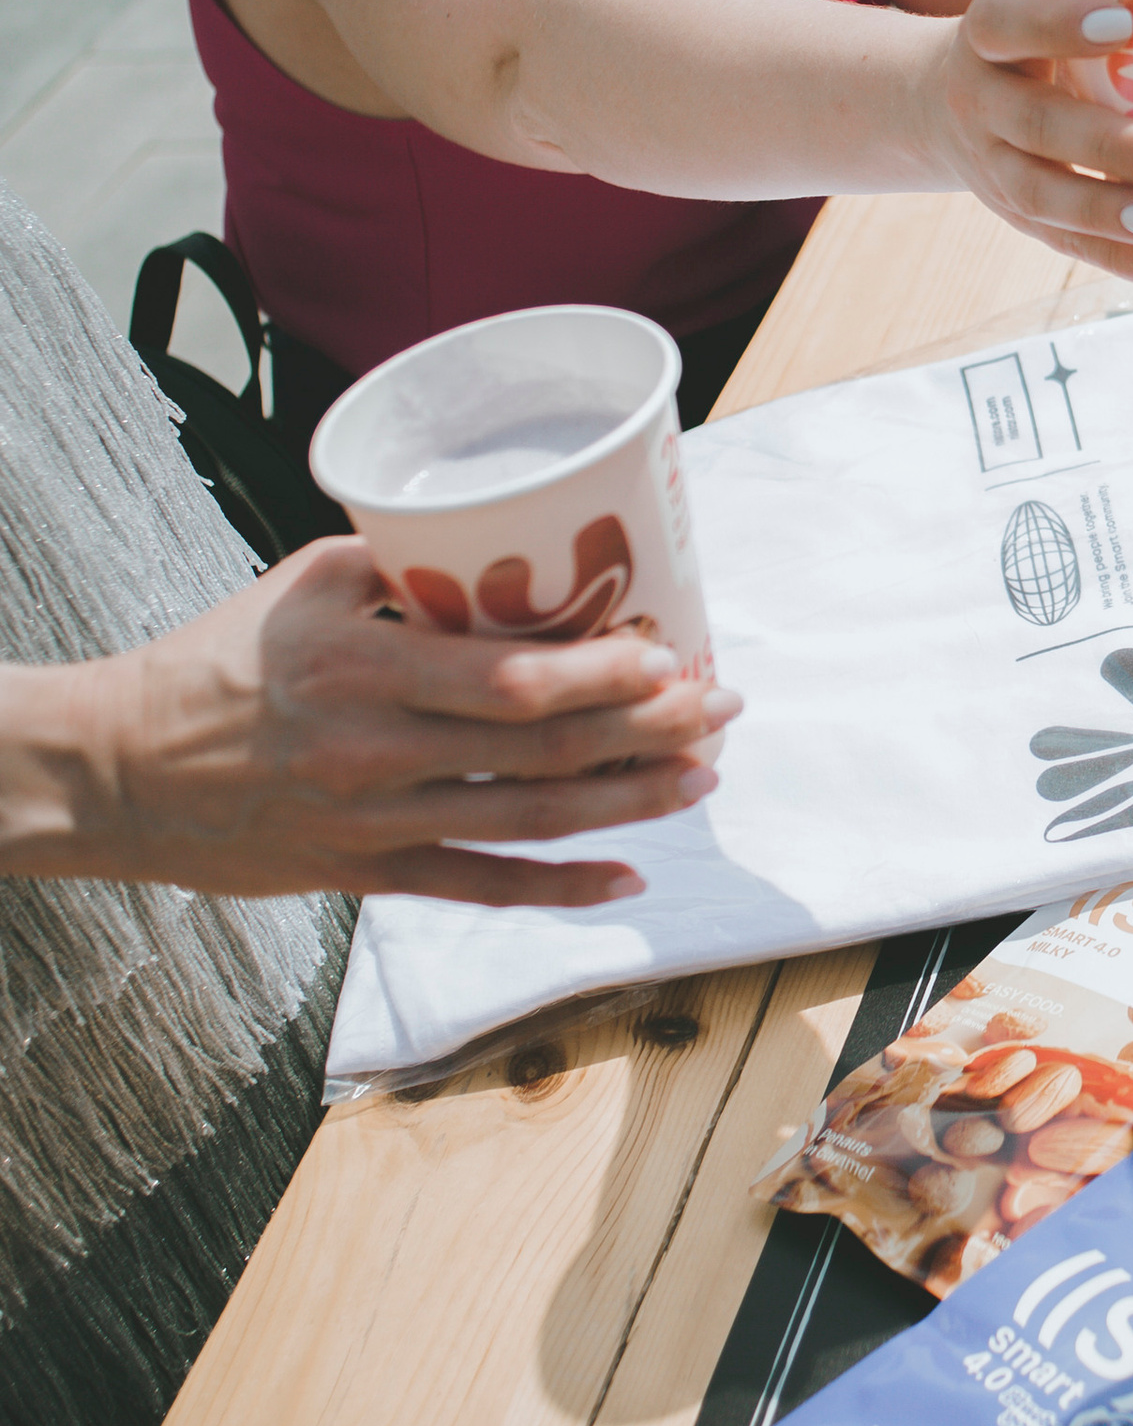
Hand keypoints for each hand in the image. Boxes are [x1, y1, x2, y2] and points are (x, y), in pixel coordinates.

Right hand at [24, 538, 740, 903]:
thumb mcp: (302, 585)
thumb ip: (404, 565)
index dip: (606, 675)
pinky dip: (563, 887)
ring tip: (703, 777)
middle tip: (722, 707)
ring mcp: (378, 825)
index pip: (511, 681)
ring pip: (532, 820)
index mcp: (366, 671)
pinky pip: (483, 888)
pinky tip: (631, 876)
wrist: (118, 771)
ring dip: (631, 801)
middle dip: (651, 730)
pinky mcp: (368, 875)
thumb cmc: (214, 660)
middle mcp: (380, 754)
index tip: (672, 653)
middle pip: (544, 750)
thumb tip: (503, 537)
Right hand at [926, 0, 1132, 283]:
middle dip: (1106, 145)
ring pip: (1039, 192)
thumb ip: (1100, 9)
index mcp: (985, 35)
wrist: (941, 101)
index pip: (1009, 24)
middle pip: (1034, 124)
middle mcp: (978, 100)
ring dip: (1104, 211)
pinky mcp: (1013, 212)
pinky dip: (1112, 258)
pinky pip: (1060, 240)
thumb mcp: (1037, 11)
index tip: (1126, 21)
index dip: (1060, 24)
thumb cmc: (1027, 43)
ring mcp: (990, 164)